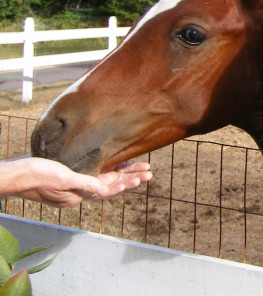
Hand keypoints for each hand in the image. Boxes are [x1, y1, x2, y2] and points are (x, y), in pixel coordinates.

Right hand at [0, 156, 151, 207]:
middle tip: (149, 171)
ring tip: (138, 169)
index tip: (142, 176)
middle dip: (129, 177)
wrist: (13, 174)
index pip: (109, 189)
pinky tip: (111, 166)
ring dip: (120, 174)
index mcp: (78, 195)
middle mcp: (77, 193)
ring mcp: (72, 187)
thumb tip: (104, 191)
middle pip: (109, 185)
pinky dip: (104, 171)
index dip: (126, 182)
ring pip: (102, 180)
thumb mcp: (62, 178)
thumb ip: (84, 184)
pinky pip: (92, 176)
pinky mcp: (66, 179)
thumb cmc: (35, 174)